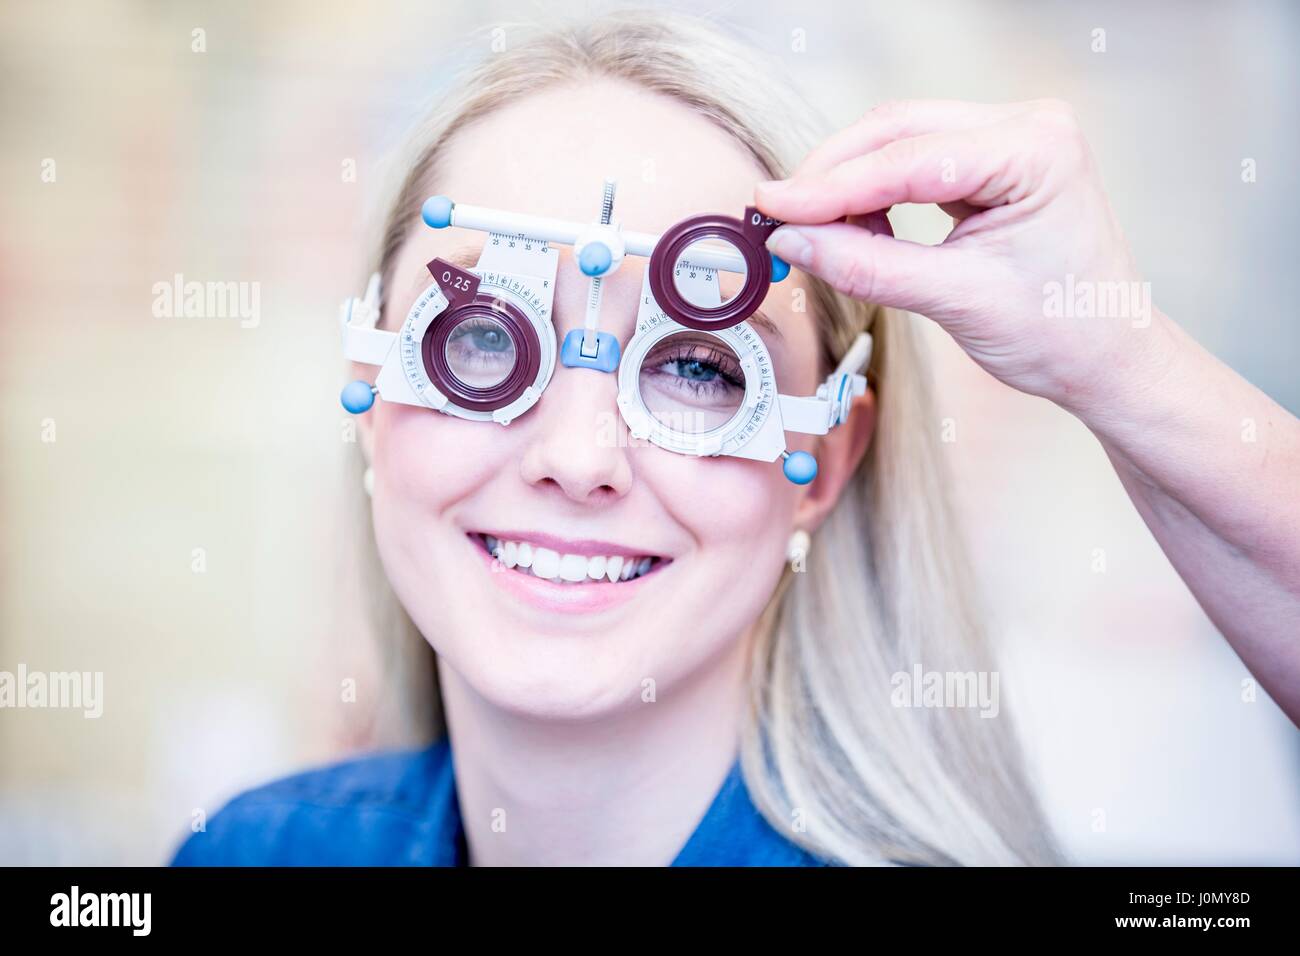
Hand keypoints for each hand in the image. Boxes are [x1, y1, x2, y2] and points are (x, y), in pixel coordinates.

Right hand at [756, 99, 1174, 418]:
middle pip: (898, 130)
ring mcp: (1010, 140)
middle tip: (778, 216)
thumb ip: (867, 267)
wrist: (1107, 357)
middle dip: (832, 176)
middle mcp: (1026, 127)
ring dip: (849, 184)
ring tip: (815, 233)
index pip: (908, 159)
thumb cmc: (1061, 332)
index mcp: (1035, 150)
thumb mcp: (955, 301)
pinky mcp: (993, 163)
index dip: (830, 186)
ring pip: (900, 141)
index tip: (772, 207)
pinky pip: (915, 163)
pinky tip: (855, 230)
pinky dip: (875, 194)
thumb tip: (792, 242)